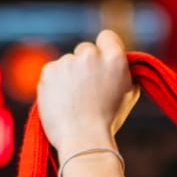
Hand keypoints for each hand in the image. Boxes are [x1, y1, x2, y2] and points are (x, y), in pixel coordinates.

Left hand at [36, 31, 138, 176]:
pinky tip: (61, 101)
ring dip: (69, 76)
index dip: (104, 49)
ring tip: (73, 102)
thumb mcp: (127, 94)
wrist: (82, 140)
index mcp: (115, 59)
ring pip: (67, 63)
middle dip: (85, 65)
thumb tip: (115, 63)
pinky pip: (53, 72)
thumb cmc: (107, 121)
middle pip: (85, 49)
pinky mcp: (49, 70)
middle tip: (87, 90)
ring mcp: (68, 61)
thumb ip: (121, 72)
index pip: (107, 37)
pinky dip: (55, 84)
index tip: (101, 63)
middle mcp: (91, 55)